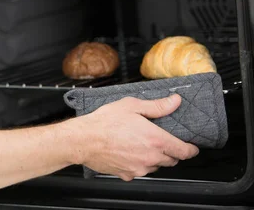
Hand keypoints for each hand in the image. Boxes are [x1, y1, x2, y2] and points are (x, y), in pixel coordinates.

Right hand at [73, 94, 198, 180]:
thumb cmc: (105, 122)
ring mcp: (139, 168)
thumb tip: (175, 101)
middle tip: (160, 141)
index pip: (184, 151)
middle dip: (171, 152)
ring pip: (156, 166)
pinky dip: (138, 164)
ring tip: (140, 144)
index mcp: (156, 139)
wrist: (83, 140)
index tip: (192, 147)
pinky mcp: (127, 174)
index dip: (191, 150)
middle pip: (171, 160)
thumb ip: (157, 106)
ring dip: (154, 158)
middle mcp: (151, 157)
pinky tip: (128, 153)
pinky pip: (139, 171)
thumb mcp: (131, 106)